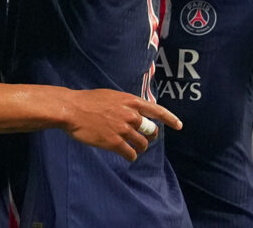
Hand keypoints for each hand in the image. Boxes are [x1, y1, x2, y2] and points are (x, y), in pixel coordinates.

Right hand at [62, 90, 181, 162]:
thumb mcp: (112, 96)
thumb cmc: (89, 101)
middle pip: (150, 131)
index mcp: (131, 101)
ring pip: (142, 144)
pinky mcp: (114, 142)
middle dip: (149, 136)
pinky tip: (127, 155)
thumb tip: (135, 112)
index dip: (170, 118)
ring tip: (134, 149)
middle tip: (144, 139)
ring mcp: (123, 129)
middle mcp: (131, 115)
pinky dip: (130, 156)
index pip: (157, 110)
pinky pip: (130, 153)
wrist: (73, 109)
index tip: (179, 125)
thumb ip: (126, 104)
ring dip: (140, 148)